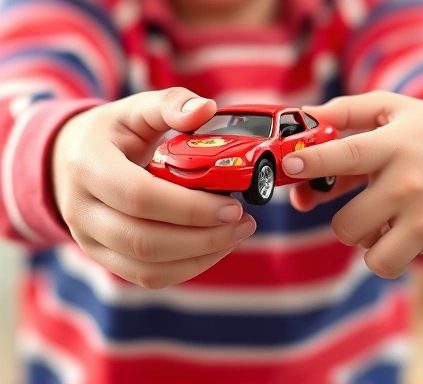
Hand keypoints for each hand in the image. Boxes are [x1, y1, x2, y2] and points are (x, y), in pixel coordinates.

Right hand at [52, 88, 255, 288]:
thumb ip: (170, 105)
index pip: (140, 197)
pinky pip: (147, 277)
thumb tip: (206, 108)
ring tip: (235, 235)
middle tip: (243, 223)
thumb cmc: (110, 135)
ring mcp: (89, 240)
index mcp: (88, 166)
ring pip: (148, 268)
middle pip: (145, 241)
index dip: (190, 208)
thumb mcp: (134, 109)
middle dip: (204, 238)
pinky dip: (187, 268)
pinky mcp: (104, 257)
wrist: (69, 162)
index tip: (233, 207)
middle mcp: (81, 210)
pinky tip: (212, 248)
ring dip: (200, 257)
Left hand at [283, 91, 422, 277]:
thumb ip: (348, 110)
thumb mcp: (396, 109)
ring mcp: (422, 216)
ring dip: (363, 239)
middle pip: (345, 224)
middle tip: (357, 205)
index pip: (346, 154)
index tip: (288, 164)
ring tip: (380, 219)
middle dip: (341, 219)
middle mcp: (407, 183)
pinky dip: (386, 250)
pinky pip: (389, 259)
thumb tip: (305, 115)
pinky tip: (400, 228)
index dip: (313, 160)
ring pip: (365, 251)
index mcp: (394, 145)